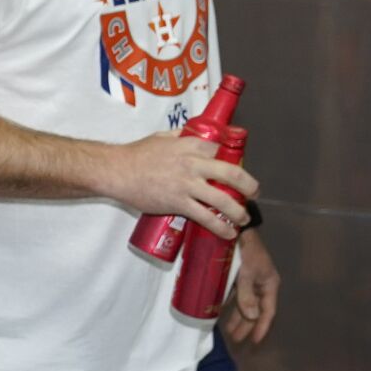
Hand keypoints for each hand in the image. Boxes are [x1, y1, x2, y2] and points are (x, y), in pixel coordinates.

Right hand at [97, 133, 259, 239]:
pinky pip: (206, 217)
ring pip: (223, 200)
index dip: (234, 162)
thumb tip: (192, 138)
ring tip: (242, 219)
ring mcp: (187, 185)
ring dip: (238, 212)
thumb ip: (180, 137)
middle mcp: (194, 163)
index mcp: (191, 145)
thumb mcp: (162, 137)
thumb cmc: (136, 154)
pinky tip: (228, 233)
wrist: (116, 171)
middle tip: (254, 193)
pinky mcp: (179, 203)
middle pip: (232, 174)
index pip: (222, 151)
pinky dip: (221, 227)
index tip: (237, 173)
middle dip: (249, 186)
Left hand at [224, 230, 279, 346]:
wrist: (236, 227)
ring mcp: (250, 279)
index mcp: (269, 284)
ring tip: (228, 330)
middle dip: (246, 325)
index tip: (255, 342)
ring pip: (245, 303)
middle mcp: (262, 283)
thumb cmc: (245, 250)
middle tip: (235, 339)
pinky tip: (221, 311)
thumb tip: (252, 316)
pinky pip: (236, 294)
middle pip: (256, 310)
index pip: (268, 312)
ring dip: (238, 316)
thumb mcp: (247, 273)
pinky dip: (230, 303)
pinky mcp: (239, 274)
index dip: (262, 327)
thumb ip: (247, 295)